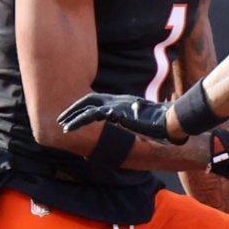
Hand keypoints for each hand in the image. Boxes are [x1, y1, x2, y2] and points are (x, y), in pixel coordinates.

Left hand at [58, 93, 180, 143]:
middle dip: (73, 109)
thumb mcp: (143, 117)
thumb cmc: (159, 121)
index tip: (73, 115)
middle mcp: (116, 100)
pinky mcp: (115, 113)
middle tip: (60, 119)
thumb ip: (133, 117)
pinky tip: (69, 128)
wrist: (168, 120)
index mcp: (120, 101)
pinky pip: (92, 116)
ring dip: (72, 117)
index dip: (83, 106)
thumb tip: (132, 120)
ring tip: (61, 126)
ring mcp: (116, 105)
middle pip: (89, 100)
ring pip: (87, 108)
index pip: (97, 99)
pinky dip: (78, 121)